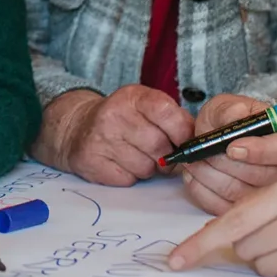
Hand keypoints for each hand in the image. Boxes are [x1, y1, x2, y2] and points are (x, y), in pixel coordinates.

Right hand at [31, 86, 193, 186]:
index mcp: (132, 97)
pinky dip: (131, 176)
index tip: (183, 140)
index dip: (182, 132)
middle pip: (159, 146)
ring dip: (148, 168)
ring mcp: (101, 139)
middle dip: (166, 156)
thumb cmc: (123, 119)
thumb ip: (174, 118)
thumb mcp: (146, 106)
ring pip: (145, 167)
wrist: (77, 127)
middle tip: (160, 152)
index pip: (167, 113)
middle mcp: (114, 115)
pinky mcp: (92, 161)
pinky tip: (122, 163)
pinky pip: (128, 179)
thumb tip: (198, 143)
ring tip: (137, 155)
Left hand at [180, 94, 276, 215]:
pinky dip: (200, 189)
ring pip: (236, 193)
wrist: (214, 135)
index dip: (257, 151)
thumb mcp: (226, 106)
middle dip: (223, 164)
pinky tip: (193, 174)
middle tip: (202, 151)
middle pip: (259, 176)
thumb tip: (236, 116)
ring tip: (194, 160)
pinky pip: (219, 206)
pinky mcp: (240, 206)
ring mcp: (261, 192)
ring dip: (208, 175)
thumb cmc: (226, 120)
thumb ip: (231, 110)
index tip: (230, 147)